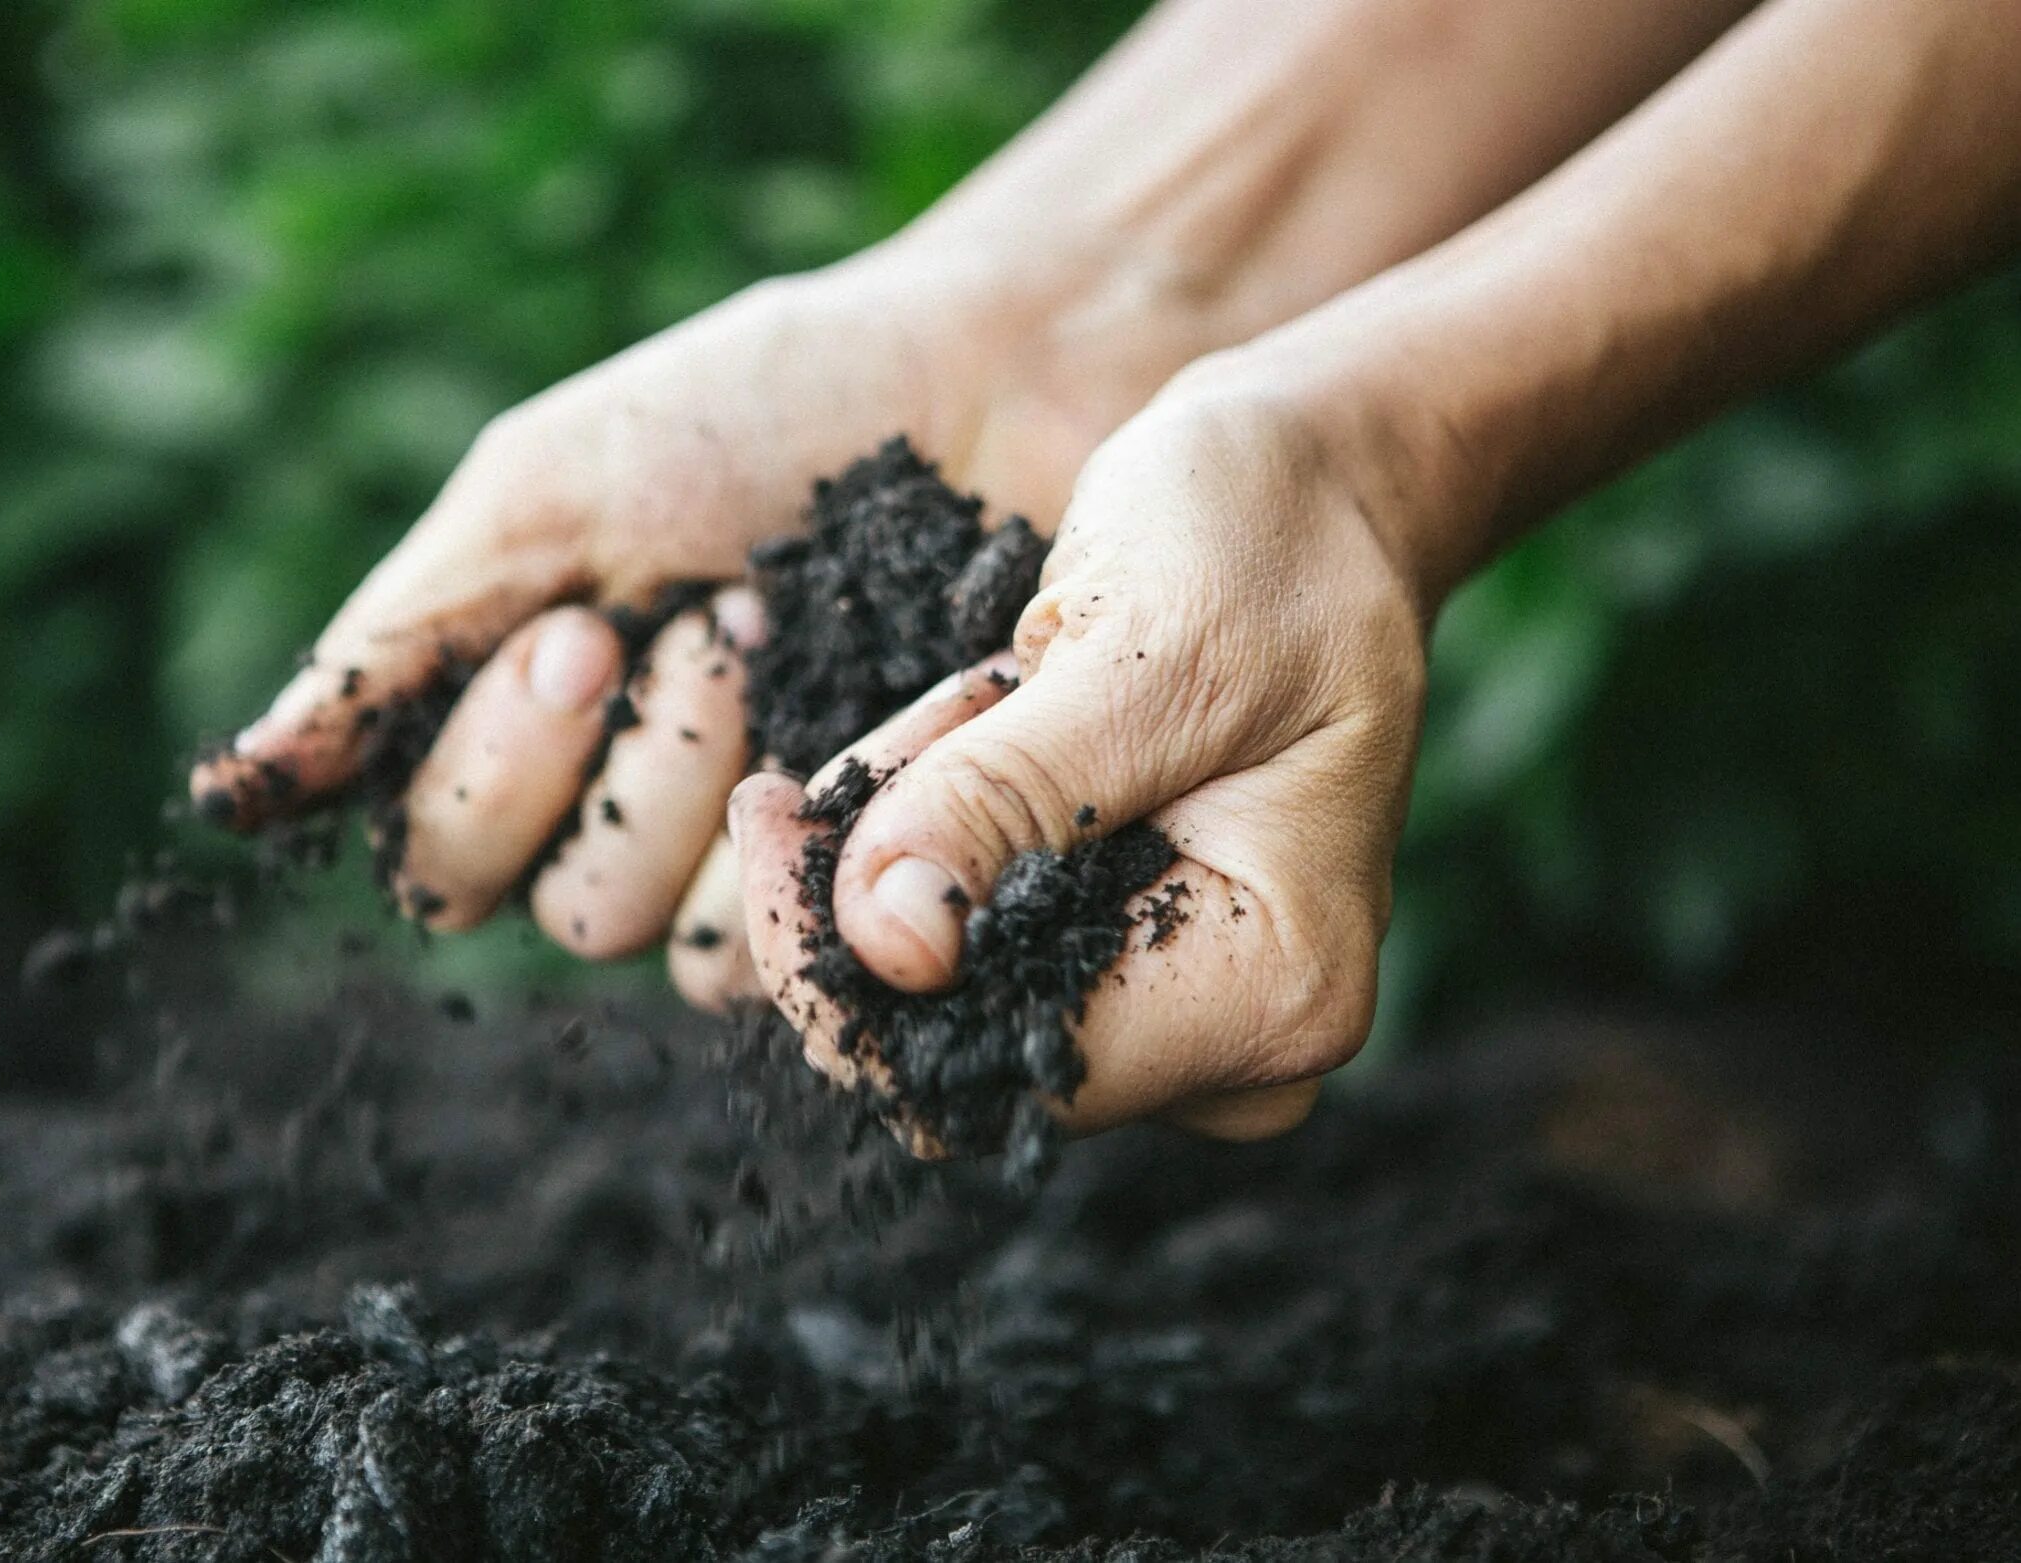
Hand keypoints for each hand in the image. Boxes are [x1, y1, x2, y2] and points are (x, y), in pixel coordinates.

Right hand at [190, 247, 1210, 1006]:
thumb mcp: (545, 495)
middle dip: (615, 771)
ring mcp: (742, 849)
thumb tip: (229, 795)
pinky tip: (878, 710)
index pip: (435, 856)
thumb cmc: (757, 411)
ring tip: (788, 634)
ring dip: (713, 787)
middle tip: (705, 624)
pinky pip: (787, 942)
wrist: (986, 380)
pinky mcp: (864, 869)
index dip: (494, 771)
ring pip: (663, 937)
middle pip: (545, 907)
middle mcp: (617, 810)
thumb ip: (396, 645)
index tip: (583, 627)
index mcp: (521, 724)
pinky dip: (817, 829)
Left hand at [728, 380, 1431, 1142]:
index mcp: (1274, 992)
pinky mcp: (1116, 950)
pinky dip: (932, 815)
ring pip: (932, 977)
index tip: (764, 809)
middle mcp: (1234, 1043)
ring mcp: (1175, 1004)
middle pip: (950, 1043)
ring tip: (992, 682)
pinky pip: (956, 924)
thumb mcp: (1140, 647)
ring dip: (910, 821)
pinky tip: (987, 707)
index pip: (998, 1069)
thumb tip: (886, 946)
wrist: (1321, 484)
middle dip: (878, 872)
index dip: (842, 969)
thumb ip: (1006, 800)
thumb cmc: (1270, 537)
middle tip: (923, 708)